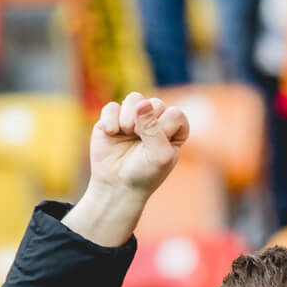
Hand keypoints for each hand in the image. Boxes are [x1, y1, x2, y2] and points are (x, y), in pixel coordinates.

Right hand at [65, 93, 190, 247]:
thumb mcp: (157, 155)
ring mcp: (133, 117)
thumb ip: (153, 128)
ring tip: (126, 133)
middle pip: (155, 103)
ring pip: (134, 99)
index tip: (157, 148)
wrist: (116, 187)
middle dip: (146, 122)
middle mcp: (155, 119)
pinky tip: (111, 133)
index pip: (175, 114)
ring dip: (129, 117)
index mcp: (173, 129)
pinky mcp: (113, 118)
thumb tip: (142, 103)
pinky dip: (111, 120)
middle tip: (138, 140)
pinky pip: (112, 107)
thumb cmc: (144, 175)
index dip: (164, 130)